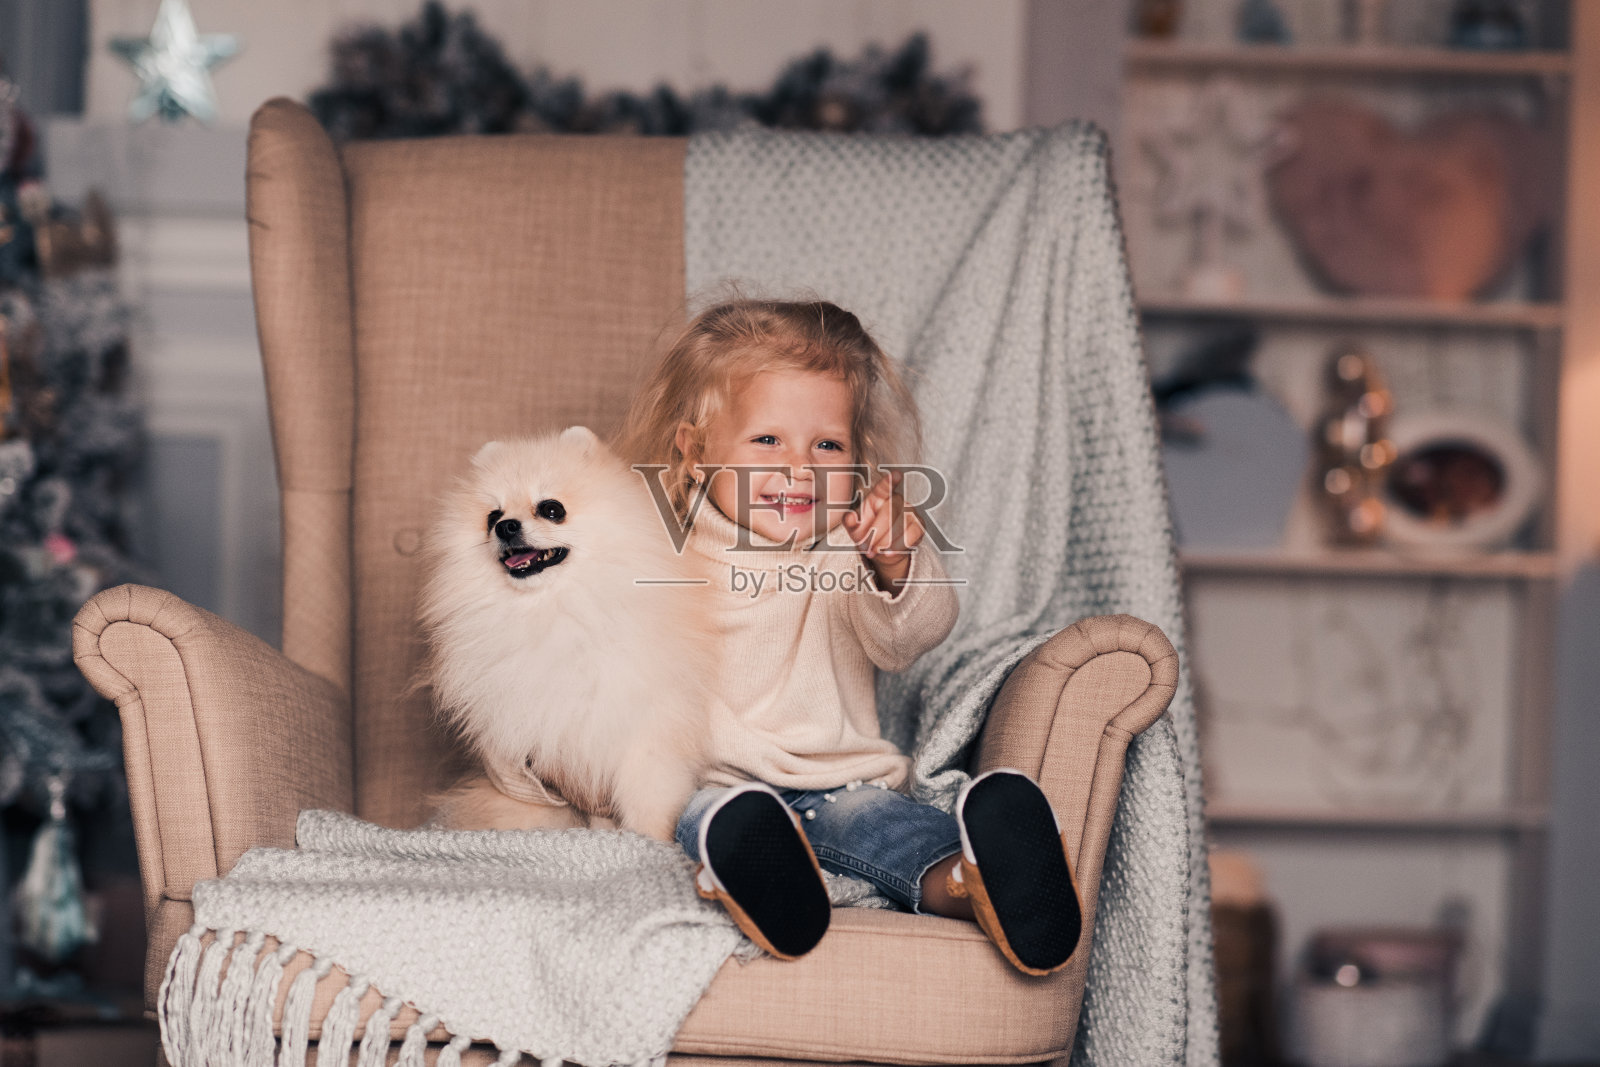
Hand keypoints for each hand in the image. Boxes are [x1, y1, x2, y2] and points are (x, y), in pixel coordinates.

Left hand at [841, 471, 923, 589]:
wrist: (881, 551)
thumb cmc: (867, 533)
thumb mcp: (854, 528)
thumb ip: (850, 521)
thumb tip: (849, 517)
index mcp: (878, 496)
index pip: (884, 486)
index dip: (890, 481)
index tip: (896, 475)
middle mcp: (896, 500)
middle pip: (890, 511)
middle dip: (876, 531)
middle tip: (867, 546)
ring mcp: (909, 512)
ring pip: (901, 524)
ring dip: (886, 541)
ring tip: (874, 551)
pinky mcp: (919, 526)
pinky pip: (912, 534)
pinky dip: (899, 545)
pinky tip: (889, 552)